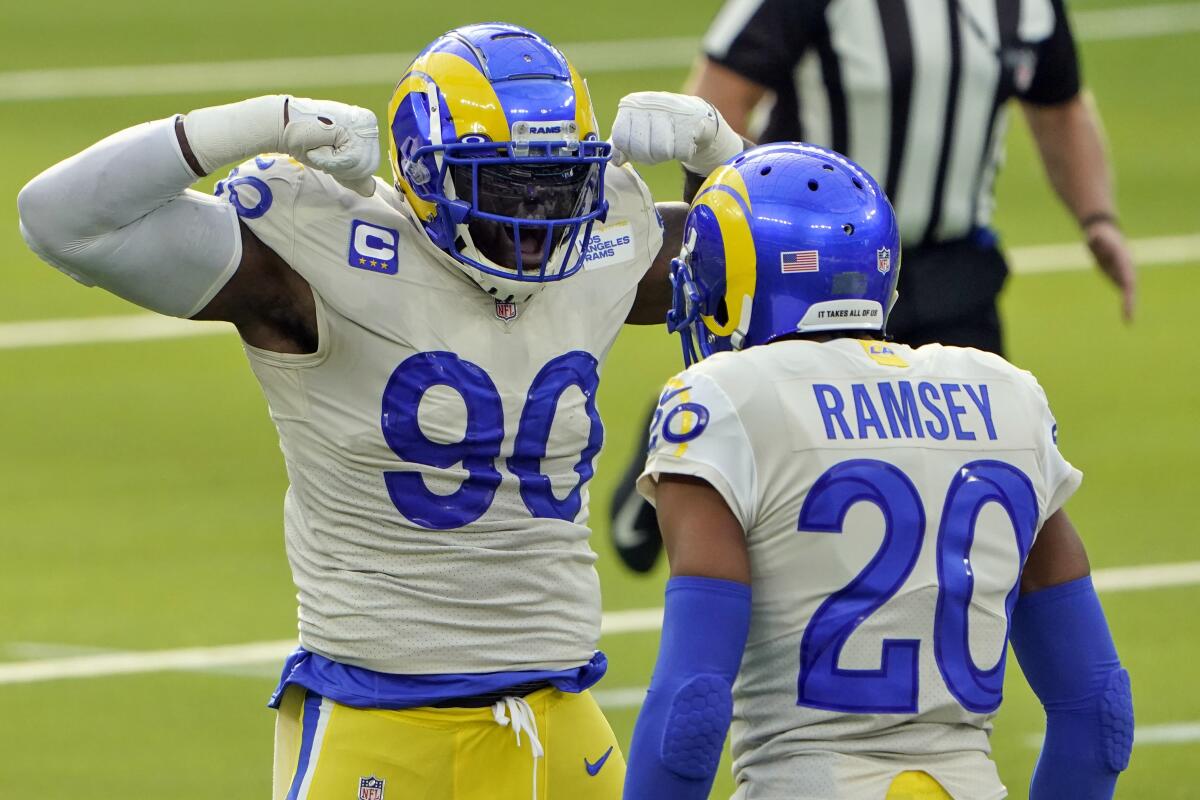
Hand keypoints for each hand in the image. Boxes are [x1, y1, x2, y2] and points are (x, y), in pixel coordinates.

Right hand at [284, 97, 379, 196]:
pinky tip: (320, 145)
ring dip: (335, 163)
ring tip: (321, 146)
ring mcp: (364, 122)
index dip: (347, 169)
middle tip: (323, 149)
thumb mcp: (333, 162)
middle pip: (368, 167)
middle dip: (343, 168)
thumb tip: (370, 190)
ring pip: (361, 165)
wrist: (282, 125)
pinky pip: (353, 160)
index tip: (328, 152)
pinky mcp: (357, 125)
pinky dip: (332, 160)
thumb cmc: (305, 142)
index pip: (369, 165)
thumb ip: (352, 174)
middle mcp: (369, 123)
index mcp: (366, 131)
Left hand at [609, 91, 742, 175]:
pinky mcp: (691, 120)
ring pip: (660, 150)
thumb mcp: (637, 129)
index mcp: (631, 105)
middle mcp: (649, 102)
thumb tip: (615, 160)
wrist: (695, 115)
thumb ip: (622, 144)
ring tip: (671, 145)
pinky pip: (680, 151)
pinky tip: (683, 143)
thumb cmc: (660, 126)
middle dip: (648, 157)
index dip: (628, 151)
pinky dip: (683, 153)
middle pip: (640, 147)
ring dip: (666, 155)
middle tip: (657, 150)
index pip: (620, 137)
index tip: (637, 150)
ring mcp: (671, 109)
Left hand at [1084, 220, 1135, 321]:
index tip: (1128, 299)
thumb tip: (1093, 237)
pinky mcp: (1119, 276)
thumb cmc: (1099, 234)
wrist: (1105, 232)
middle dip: (1130, 301)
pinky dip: (1126, 302)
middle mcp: (1127, 267)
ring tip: (1129, 321)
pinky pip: (1124, 291)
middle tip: (1129, 318)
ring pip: (1128, 290)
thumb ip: (1096, 238)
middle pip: (1130, 286)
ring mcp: (1125, 272)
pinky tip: (1127, 317)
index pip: (1126, 276)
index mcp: (1122, 258)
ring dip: (1129, 305)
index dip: (1127, 288)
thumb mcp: (1096, 234)